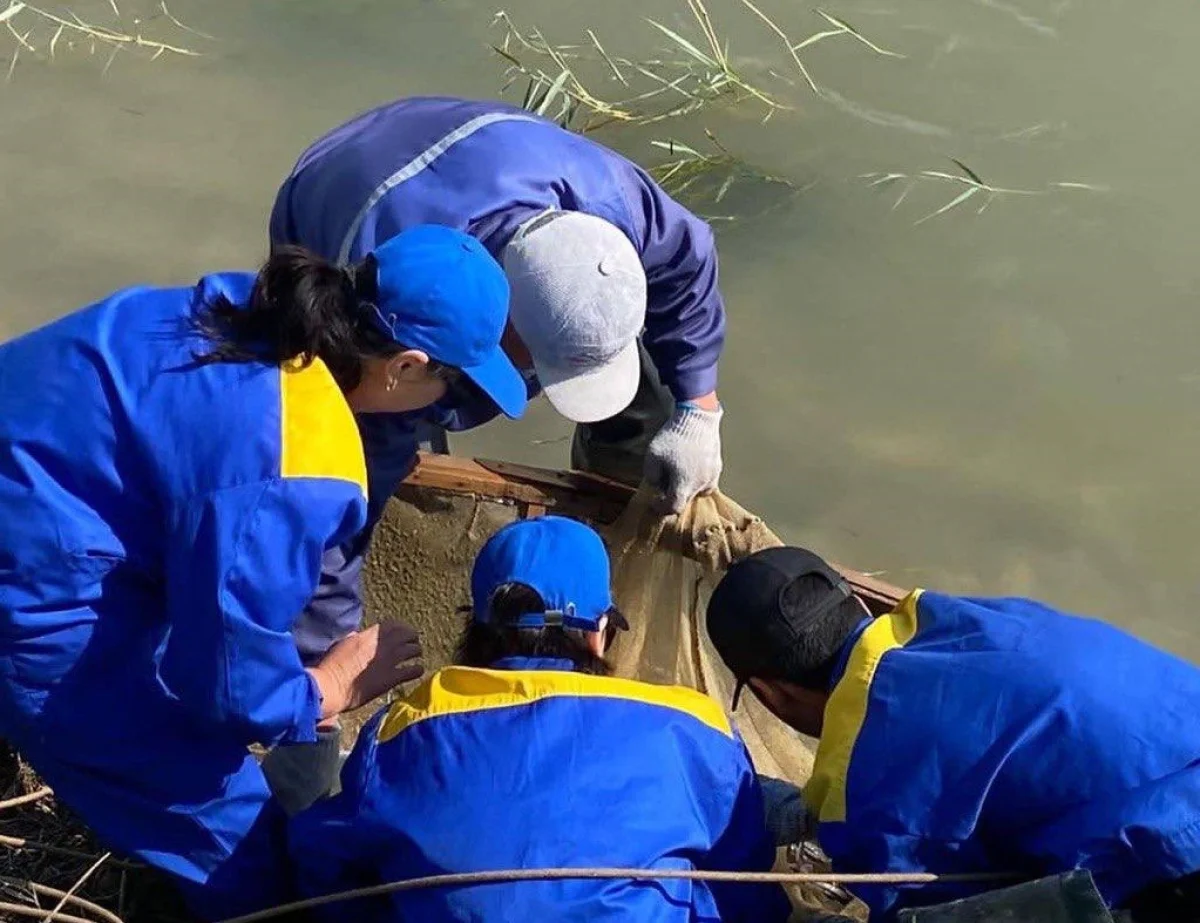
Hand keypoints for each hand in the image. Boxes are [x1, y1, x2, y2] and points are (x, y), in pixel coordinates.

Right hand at [307, 622, 422, 718]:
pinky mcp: (392, 678)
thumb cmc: (331, 667)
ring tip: (416, 657)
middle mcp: (383, 644)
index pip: (394, 624)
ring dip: (416, 652)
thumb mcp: (341, 644)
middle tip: (412, 643)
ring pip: (414, 650)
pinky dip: (417, 670)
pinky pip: (414, 670)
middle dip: (412, 638)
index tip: (402, 632)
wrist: (330, 687)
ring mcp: (389, 660)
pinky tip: (415, 672)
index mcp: (370, 634)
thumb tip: (356, 635)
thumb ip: (354, 638)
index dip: (401, 628)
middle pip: (408, 634)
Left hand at [643, 402, 722, 513]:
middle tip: (663, 487)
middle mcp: (701, 484)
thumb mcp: (652, 456)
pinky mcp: (717, 465)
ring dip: (687, 489)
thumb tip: (657, 485)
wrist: (697, 417)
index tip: (655, 502)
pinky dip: (697, 480)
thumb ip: (652, 476)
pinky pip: (707, 480)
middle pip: (686, 500)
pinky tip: (690, 468)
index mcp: (684, 484)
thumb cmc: (674, 436)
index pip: (674, 507)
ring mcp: (711, 475)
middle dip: (673, 497)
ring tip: (678, 477)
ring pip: (699, 492)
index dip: (662, 508)